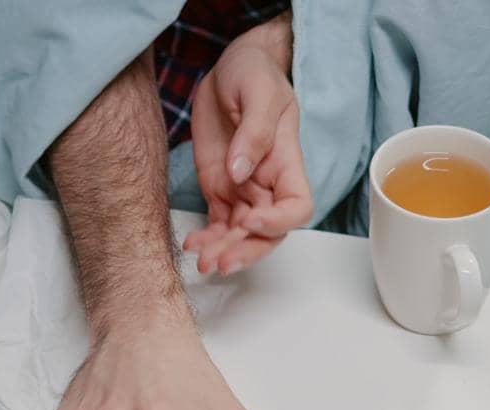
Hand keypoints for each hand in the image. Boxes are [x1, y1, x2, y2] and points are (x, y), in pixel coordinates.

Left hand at [184, 13, 310, 274]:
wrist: (230, 67)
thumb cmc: (254, 73)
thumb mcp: (258, 92)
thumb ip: (253, 133)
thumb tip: (240, 173)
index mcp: (287, 163)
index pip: (297, 207)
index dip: (277, 222)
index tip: (249, 218)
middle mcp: (268, 184)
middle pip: (267, 233)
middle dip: (246, 250)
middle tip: (221, 261)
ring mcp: (243, 189)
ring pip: (239, 235)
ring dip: (223, 251)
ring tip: (202, 261)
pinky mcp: (219, 189)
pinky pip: (217, 223)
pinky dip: (207, 238)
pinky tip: (193, 244)